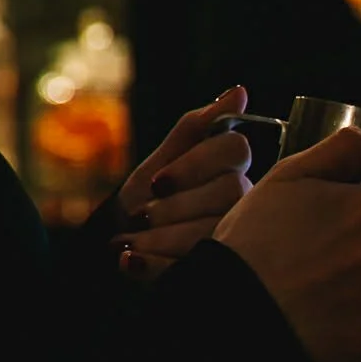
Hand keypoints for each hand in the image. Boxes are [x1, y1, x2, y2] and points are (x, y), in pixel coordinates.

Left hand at [112, 85, 252, 278]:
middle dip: (177, 206)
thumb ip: (195, 128)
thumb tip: (240, 92)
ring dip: (164, 237)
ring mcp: (234, 236)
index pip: (234, 148)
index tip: (158, 181)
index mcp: (230, 167)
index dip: (195, 164)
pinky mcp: (217, 269)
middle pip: (228, 191)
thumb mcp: (161, 160)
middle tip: (143, 214)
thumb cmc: (144, 197)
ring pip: (214, 230)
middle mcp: (242, 200)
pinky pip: (196, 264)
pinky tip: (132, 261)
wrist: (119, 243)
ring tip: (131, 241)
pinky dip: (157, 264)